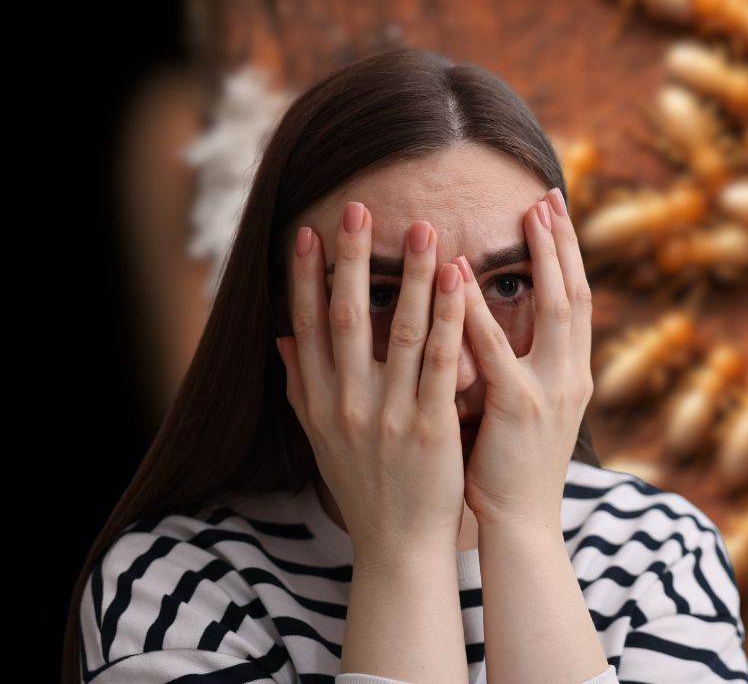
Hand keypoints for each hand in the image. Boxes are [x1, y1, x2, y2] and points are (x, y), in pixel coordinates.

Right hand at [276, 202, 466, 558]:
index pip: (307, 327)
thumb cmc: (364, 486)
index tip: (303, 232)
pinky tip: (459, 282)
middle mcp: (348, 404)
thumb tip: (281, 339)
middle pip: (348, 319)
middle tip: (357, 209)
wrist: (399, 545)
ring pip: (401, 332)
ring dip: (411, 277)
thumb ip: (300, 386)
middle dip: (351, 262)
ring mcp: (390, 415)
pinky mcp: (431, 427)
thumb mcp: (321, 438)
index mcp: (320, 402)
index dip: (303, 279)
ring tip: (422, 229)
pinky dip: (450, 319)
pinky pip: (442, 364)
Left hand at [458, 187, 593, 528]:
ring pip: (557, 307)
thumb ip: (518, 368)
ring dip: (543, 256)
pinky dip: (480, 307)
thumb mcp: (526, 412)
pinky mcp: (520, 407)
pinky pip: (497, 347)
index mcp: (573, 375)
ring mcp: (552, 390)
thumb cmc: (512, 470)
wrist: (522, 528)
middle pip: (577, 292)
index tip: (556, 212)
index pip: (577, 302)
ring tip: (528, 213)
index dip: (569, 256)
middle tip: (550, 195)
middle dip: (565, 242)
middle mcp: (572, 375)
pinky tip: (461, 273)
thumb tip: (498, 330)